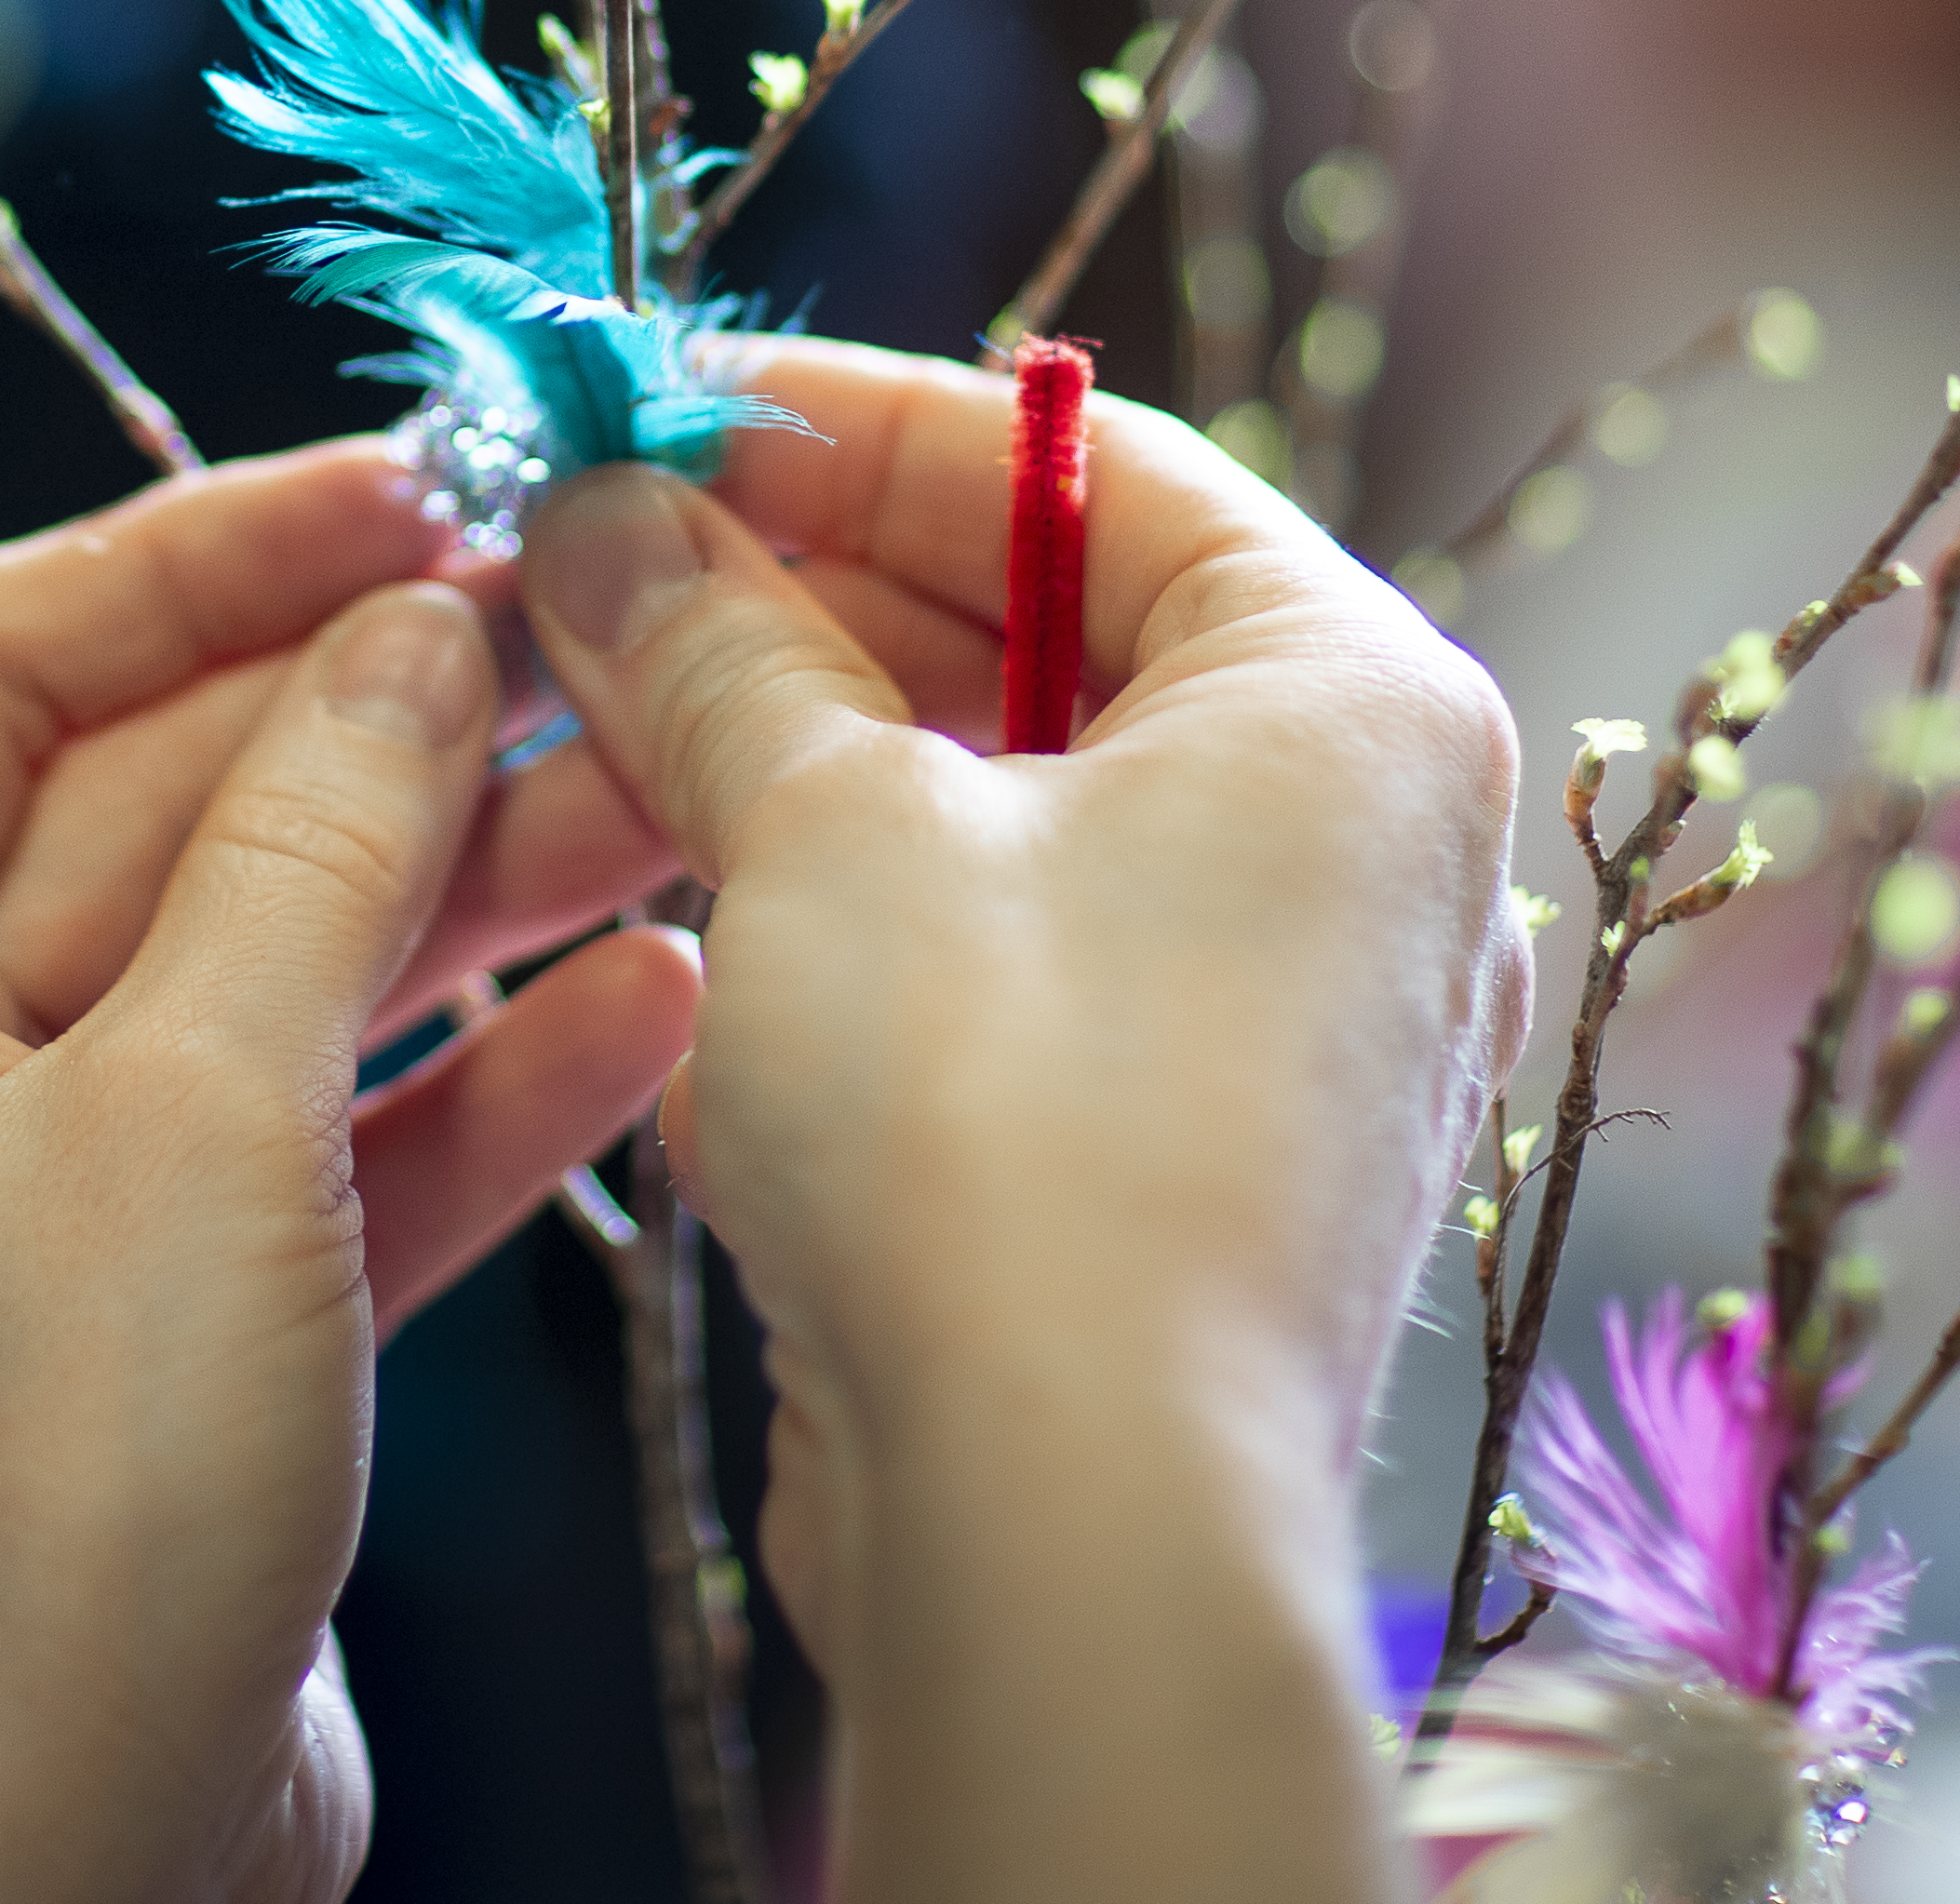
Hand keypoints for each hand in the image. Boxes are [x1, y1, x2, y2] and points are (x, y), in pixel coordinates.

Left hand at [0, 439, 706, 1903]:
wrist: (53, 1892)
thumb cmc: (51, 1506)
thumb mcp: (197, 1117)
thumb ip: (311, 845)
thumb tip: (409, 620)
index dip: (198, 555)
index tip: (413, 486)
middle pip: (148, 804)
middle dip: (378, 724)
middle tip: (601, 632)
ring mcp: (29, 1204)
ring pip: (264, 969)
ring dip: (467, 887)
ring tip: (682, 791)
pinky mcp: (166, 1330)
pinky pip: (324, 1142)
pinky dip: (478, 1080)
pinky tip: (655, 1004)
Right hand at [519, 341, 1528, 1899]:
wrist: (1075, 1540)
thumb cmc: (997, 1134)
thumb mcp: (816, 825)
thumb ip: (706, 641)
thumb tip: (602, 517)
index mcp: (1353, 698)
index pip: (1090, 467)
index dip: (849, 427)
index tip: (650, 419)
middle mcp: (1372, 847)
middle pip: (1055, 640)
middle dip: (802, 611)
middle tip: (588, 583)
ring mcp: (1302, 1023)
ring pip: (1016, 822)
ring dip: (806, 781)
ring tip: (610, 758)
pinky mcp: (1203, 1169)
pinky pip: (1019, 984)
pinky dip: (863, 948)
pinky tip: (709, 975)